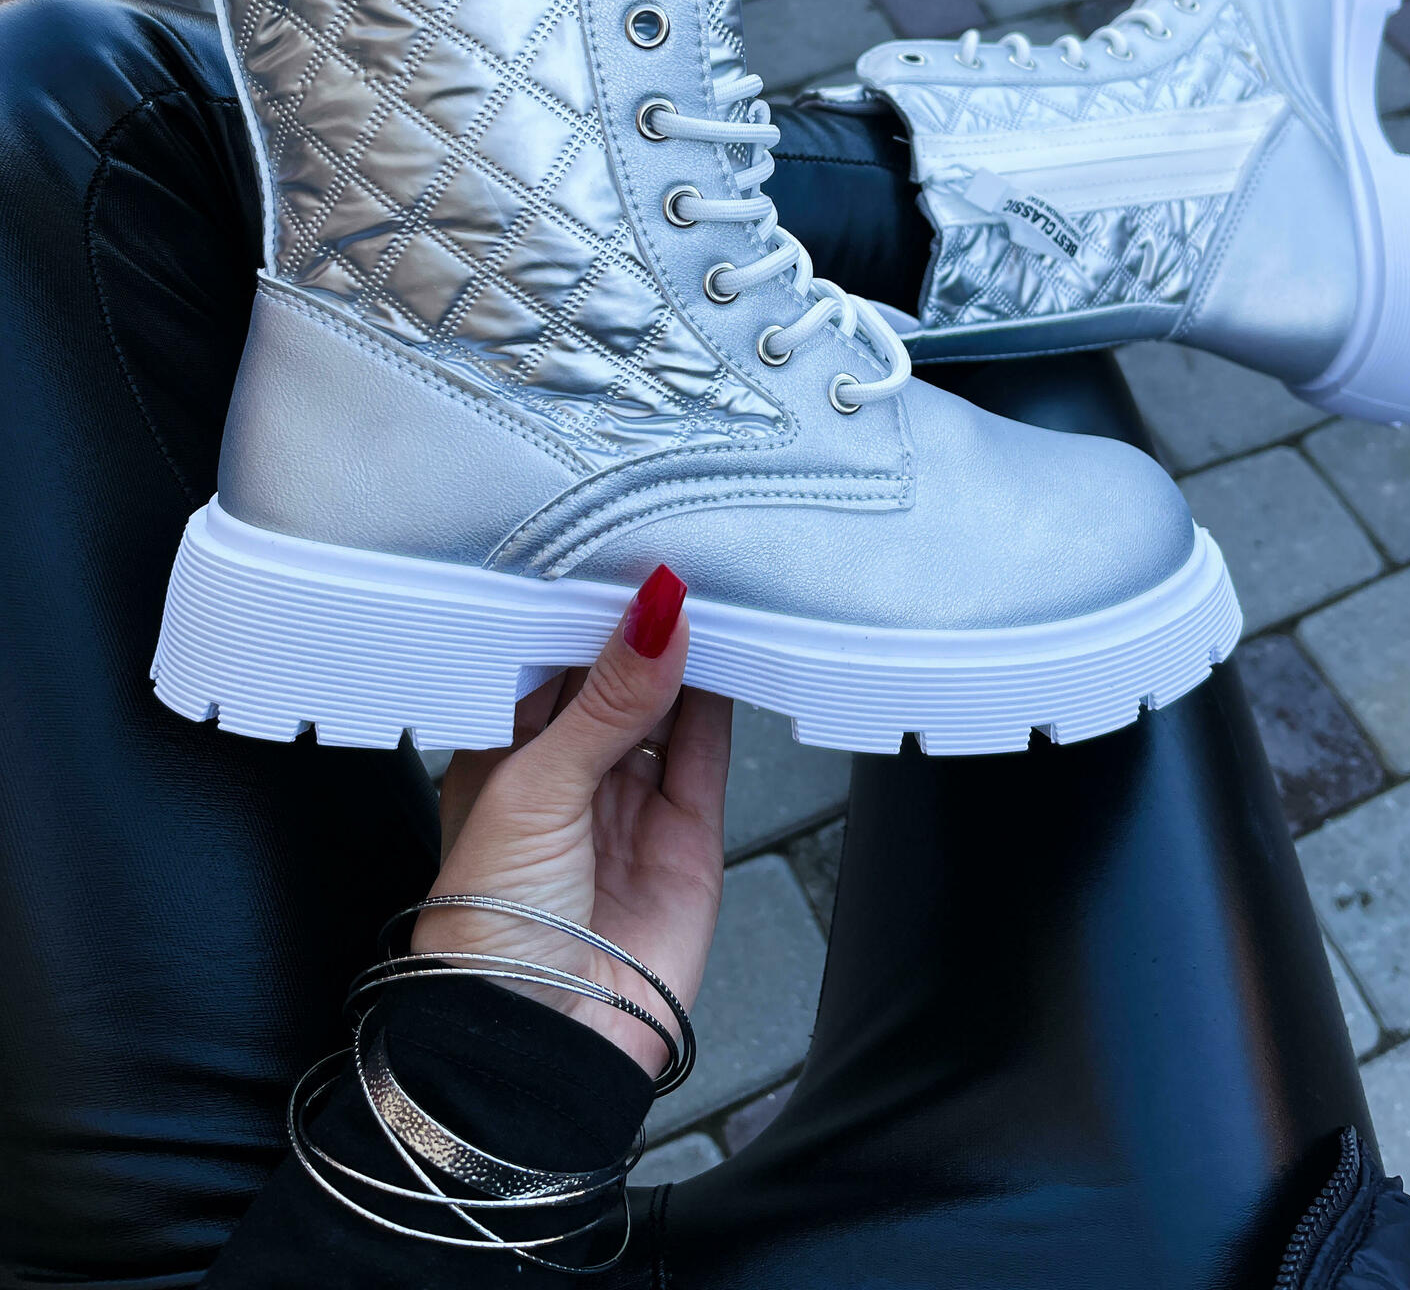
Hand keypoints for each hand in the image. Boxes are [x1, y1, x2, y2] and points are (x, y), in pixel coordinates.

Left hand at [412, 569, 731, 1075]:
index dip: (580, 607)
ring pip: (665, 705)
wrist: (542, 1047)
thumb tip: (655, 608)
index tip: (614, 546)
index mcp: (501, 753)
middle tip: (671, 549)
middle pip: (611, 677)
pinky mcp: (685, 833)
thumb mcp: (535, 788)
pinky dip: (725, 698)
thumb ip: (605, 698)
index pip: (545, 658)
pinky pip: (710, 750)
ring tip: (710, 584)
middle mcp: (565, 773)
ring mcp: (627, 801)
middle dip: (638, 623)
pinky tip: (733, 648)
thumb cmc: (491, 929)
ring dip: (685, 653)